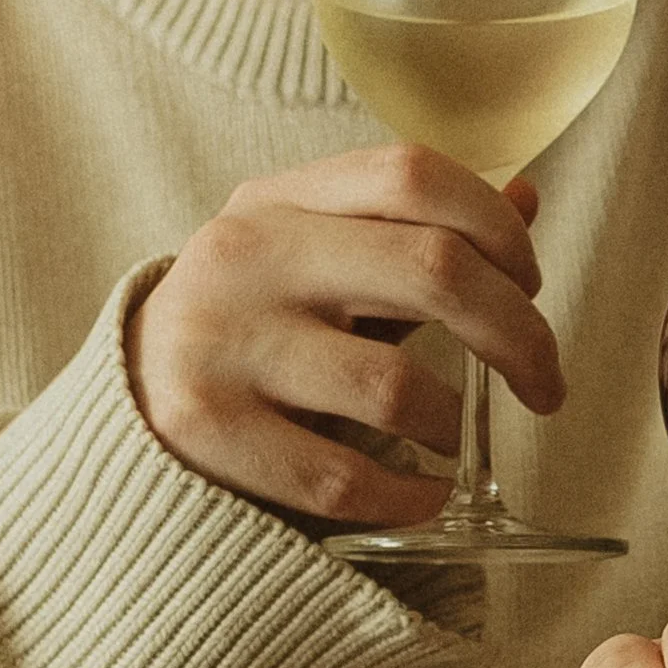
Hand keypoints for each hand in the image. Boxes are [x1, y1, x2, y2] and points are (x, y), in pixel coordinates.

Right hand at [128, 145, 560, 523]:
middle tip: (544, 383)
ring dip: (451, 423)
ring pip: (395, 385)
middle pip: (433, 269)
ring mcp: (220, 343)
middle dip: (518, 334)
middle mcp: (245, 256)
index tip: (529, 285)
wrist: (122, 409)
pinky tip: (421, 492)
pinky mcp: (206, 432)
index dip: (498, 229)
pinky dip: (406, 494)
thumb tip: (527, 199)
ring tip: (450, 435)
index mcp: (278, 199)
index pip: (415, 173)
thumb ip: (416, 230)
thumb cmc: (253, 328)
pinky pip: (344, 477)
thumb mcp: (318, 259)